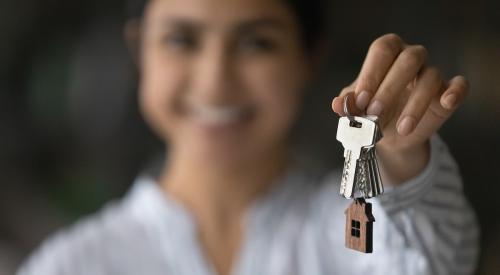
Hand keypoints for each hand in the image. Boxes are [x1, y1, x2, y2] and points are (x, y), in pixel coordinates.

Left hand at [331, 33, 467, 184]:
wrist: (387, 136)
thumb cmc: (370, 112)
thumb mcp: (356, 108)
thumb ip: (348, 104)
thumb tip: (338, 104)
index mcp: (387, 53)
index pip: (382, 50)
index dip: (371, 74)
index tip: (360, 100)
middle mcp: (411, 57)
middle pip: (408, 59)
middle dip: (389, 88)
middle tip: (375, 113)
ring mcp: (431, 73)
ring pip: (430, 76)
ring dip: (415, 104)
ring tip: (401, 129)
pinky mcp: (448, 91)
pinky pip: (459, 85)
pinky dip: (455, 92)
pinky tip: (445, 102)